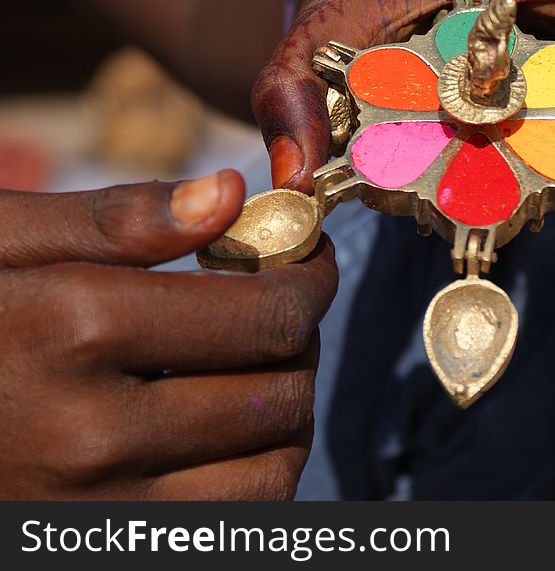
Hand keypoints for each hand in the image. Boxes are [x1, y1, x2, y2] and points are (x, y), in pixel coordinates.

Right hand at [0, 171, 337, 498]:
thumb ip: (112, 220)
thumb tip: (232, 195)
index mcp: (71, 330)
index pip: (265, 314)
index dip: (309, 281)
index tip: (309, 262)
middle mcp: (92, 436)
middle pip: (280, 391)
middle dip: (300, 340)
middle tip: (280, 309)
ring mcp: (98, 517)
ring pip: (274, 468)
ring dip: (286, 412)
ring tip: (254, 371)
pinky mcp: (103, 556)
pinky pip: (239, 525)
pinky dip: (258, 476)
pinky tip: (224, 436)